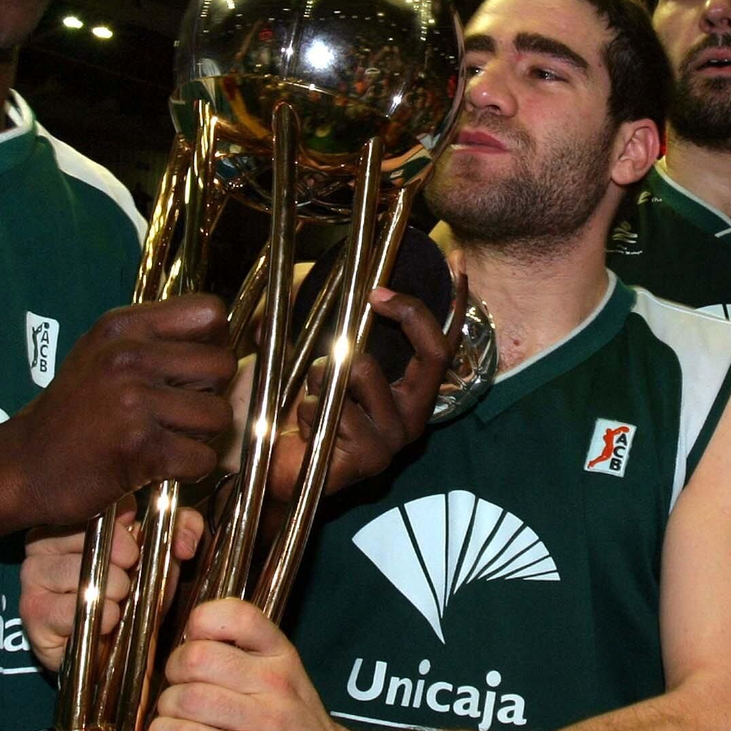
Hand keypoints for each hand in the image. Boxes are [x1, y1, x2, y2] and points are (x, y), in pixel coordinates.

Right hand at [5, 295, 234, 526]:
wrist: (22, 465)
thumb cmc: (71, 413)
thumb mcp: (102, 352)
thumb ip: (155, 340)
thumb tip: (226, 341)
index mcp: (122, 325)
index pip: (210, 312)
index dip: (214, 342)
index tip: (193, 368)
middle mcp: (128, 355)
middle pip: (223, 365)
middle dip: (210, 394)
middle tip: (179, 412)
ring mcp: (133, 401)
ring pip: (219, 415)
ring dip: (201, 435)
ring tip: (167, 438)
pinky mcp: (138, 448)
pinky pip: (202, 458)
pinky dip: (189, 469)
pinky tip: (159, 464)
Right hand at [19, 498, 204, 672]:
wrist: (111, 655)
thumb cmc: (132, 595)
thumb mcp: (161, 557)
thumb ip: (181, 531)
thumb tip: (183, 540)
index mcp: (70, 517)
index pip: (101, 505)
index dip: (129, 529)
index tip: (138, 548)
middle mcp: (42, 541)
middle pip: (92, 537)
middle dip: (124, 560)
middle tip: (130, 578)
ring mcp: (33, 576)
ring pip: (82, 571)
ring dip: (114, 589)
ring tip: (120, 600)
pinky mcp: (33, 612)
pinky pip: (69, 608)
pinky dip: (99, 615)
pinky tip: (108, 620)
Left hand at [149, 598, 368, 730]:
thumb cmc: (299, 729)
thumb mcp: (287, 677)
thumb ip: (246, 656)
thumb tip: (187, 646)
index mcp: (281, 656)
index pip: (235, 615)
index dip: (201, 623)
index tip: (195, 643)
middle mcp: (272, 683)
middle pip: (196, 657)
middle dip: (173, 672)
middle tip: (179, 688)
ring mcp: (259, 723)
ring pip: (186, 697)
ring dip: (167, 710)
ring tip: (176, 719)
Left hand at [268, 282, 461, 500]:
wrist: (272, 470)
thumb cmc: (298, 408)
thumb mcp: (318, 354)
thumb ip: (331, 318)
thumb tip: (335, 276)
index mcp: (409, 395)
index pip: (445, 347)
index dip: (458, 304)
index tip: (452, 260)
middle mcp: (411, 420)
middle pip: (427, 355)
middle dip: (396, 321)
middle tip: (369, 299)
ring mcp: (391, 444)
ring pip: (363, 372)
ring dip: (323, 374)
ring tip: (312, 396)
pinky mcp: (365, 462)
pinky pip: (332, 408)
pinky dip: (306, 407)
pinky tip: (304, 430)